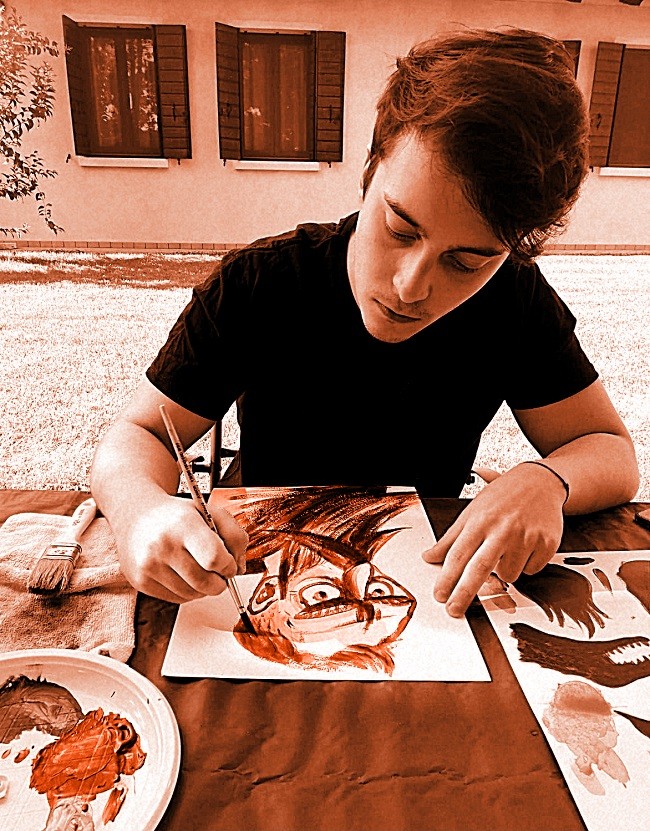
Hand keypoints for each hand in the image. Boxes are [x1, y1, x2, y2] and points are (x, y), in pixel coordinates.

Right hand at [118, 494, 247, 603]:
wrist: (136, 516)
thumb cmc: (178, 516)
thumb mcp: (210, 512)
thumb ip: (234, 535)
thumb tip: (239, 569)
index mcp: (183, 524)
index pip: (215, 559)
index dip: (228, 566)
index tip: (229, 563)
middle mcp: (163, 545)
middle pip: (206, 583)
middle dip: (220, 581)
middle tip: (219, 571)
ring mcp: (149, 566)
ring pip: (193, 594)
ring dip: (204, 587)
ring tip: (199, 568)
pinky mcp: (142, 581)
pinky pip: (177, 599)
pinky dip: (188, 591)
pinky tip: (183, 573)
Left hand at [422, 462, 565, 616]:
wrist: (540, 482)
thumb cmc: (503, 496)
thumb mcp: (472, 510)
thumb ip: (451, 537)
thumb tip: (428, 556)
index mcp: (480, 521)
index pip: (458, 554)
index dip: (447, 578)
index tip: (439, 595)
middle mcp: (502, 529)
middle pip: (479, 569)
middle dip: (464, 593)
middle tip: (454, 610)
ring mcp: (526, 537)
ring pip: (508, 575)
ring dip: (504, 570)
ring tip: (507, 547)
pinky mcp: (546, 544)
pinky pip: (530, 570)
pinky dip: (525, 564)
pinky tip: (526, 544)